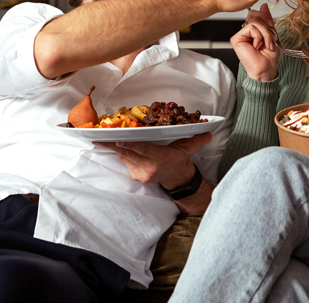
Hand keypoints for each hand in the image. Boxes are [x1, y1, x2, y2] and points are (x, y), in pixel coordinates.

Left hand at [95, 132, 211, 189]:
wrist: (176, 178)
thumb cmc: (180, 159)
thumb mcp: (189, 148)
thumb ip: (198, 139)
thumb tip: (208, 132)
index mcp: (161, 158)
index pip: (143, 150)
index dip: (129, 145)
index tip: (117, 140)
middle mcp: (150, 168)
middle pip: (128, 153)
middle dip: (114, 145)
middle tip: (100, 136)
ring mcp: (142, 174)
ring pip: (125, 158)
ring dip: (116, 148)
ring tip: (104, 138)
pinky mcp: (136, 177)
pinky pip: (126, 163)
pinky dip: (122, 154)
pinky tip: (119, 147)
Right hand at [230, 3, 280, 80]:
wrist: (266, 69)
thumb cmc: (268, 57)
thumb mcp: (271, 34)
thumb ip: (266, 20)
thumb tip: (263, 5)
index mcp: (253, 30)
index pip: (256, 14)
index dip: (266, 17)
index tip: (272, 27)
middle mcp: (245, 31)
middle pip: (255, 14)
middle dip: (267, 26)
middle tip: (271, 39)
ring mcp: (240, 35)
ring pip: (255, 22)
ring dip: (265, 33)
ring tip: (266, 45)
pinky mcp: (236, 38)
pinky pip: (251, 27)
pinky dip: (259, 36)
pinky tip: (257, 46)